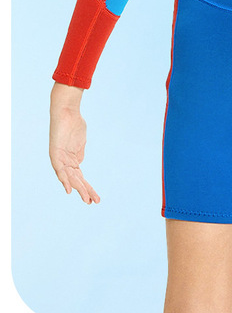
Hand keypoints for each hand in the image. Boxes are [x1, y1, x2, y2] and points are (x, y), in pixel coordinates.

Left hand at [49, 84, 99, 204]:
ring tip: (87, 199)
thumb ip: (80, 152)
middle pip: (76, 180)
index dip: (87, 187)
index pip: (80, 177)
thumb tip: (80, 163)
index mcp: (72, 159)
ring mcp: (60, 159)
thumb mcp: (80, 140)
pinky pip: (60, 170)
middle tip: (93, 202)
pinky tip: (69, 189)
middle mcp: (65, 162)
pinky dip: (64, 180)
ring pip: (70, 178)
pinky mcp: (55, 154)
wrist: (66, 111)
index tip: (94, 198)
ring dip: (79, 189)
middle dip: (85, 191)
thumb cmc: (74, 123)